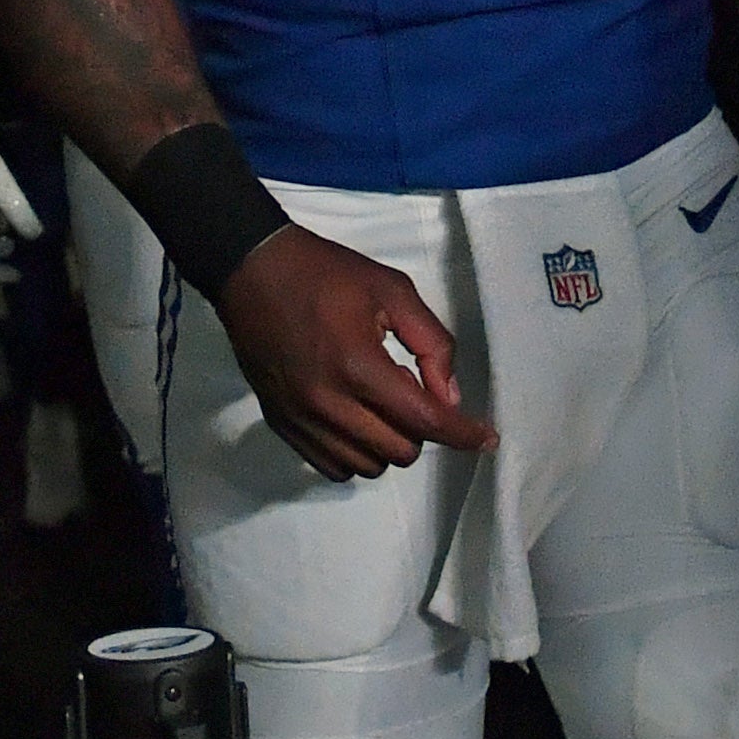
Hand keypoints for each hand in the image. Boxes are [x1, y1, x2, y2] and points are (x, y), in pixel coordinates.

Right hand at [214, 227, 497, 481]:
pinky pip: (333, 467)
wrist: (252, 271)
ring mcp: (301, 420)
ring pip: (368, 466)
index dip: (462, 434)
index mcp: (358, 365)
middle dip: (420, 427)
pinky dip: (357, 453)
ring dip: (389, 442)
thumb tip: (450, 397)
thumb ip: (432, 343)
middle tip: (408, 386)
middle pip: (400, 450)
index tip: (487, 440)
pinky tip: (356, 419)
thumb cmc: (327, 274)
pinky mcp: (282, 426)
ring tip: (378, 400)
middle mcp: (328, 403)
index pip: (424, 420)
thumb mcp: (392, 289)